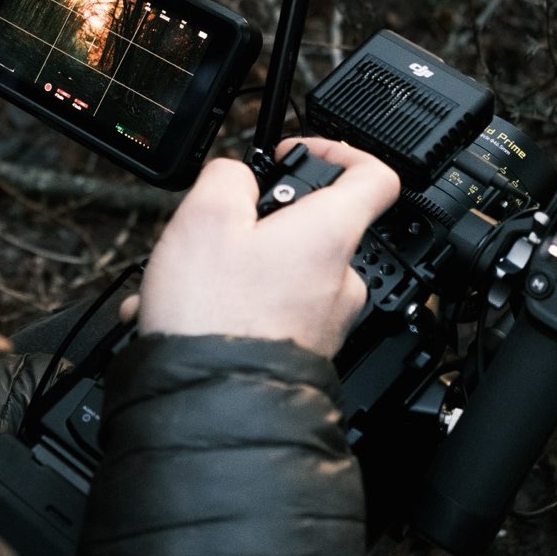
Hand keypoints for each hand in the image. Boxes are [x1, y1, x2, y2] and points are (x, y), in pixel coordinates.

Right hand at [131, 138, 400, 357]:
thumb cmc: (215, 317)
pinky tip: (182, 314)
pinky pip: (266, 311)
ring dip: (233, 268)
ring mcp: (323, 321)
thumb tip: (237, 177)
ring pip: (279, 271)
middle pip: (311, 227)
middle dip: (257, 222)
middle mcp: (339, 279)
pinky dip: (228, 305)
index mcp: (329, 234)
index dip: (339, 151)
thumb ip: (228, 176)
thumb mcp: (204, 215)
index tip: (301, 155)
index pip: (375, 176)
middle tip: (213, 231)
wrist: (210, 405)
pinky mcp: (301, 352)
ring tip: (181, 281)